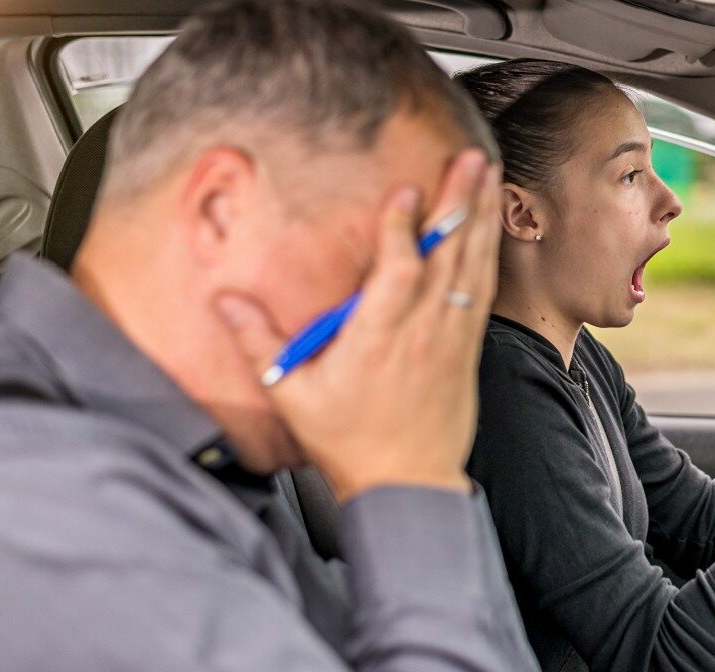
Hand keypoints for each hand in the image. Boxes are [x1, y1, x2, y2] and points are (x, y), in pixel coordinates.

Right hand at [218, 150, 501, 499]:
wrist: (409, 484)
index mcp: (378, 339)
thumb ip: (259, 343)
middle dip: (458, 203)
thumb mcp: (293, 395)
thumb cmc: (350, 443)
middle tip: (468, 160)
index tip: (404, 190)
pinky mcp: (468, 348)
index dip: (402, 229)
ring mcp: (451, 338)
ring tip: (486, 175)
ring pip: (472, 267)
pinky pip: (483, 290)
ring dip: (481, 218)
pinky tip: (491, 227)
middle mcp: (422, 332)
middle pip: (447, 257)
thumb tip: (224, 300)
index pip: (397, 272)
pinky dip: (488, 253)